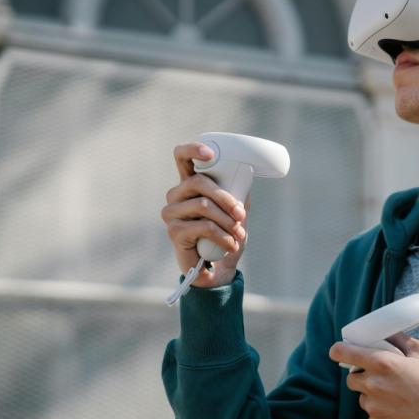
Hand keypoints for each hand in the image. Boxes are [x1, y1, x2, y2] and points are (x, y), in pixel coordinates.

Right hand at [161, 142, 250, 287]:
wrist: (218, 268)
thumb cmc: (226, 234)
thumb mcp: (236, 210)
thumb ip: (238, 191)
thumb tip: (247, 174)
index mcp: (189, 183)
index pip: (182, 157)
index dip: (193, 150)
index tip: (210, 154)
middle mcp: (176, 195)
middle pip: (199, 182)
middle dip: (226, 198)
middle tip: (241, 214)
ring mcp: (171, 213)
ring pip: (203, 205)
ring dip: (227, 221)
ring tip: (238, 235)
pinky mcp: (174, 231)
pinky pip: (203, 226)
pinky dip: (223, 236)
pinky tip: (230, 245)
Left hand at [329, 333, 418, 418]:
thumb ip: (401, 340)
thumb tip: (388, 333)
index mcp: (383, 363)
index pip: (344, 353)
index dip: (340, 350)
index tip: (340, 351)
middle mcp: (374, 385)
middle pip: (352, 378)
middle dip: (364, 376)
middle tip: (384, 378)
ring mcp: (374, 408)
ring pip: (364, 399)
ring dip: (374, 397)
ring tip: (399, 398)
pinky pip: (372, 417)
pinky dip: (382, 414)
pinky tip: (400, 412)